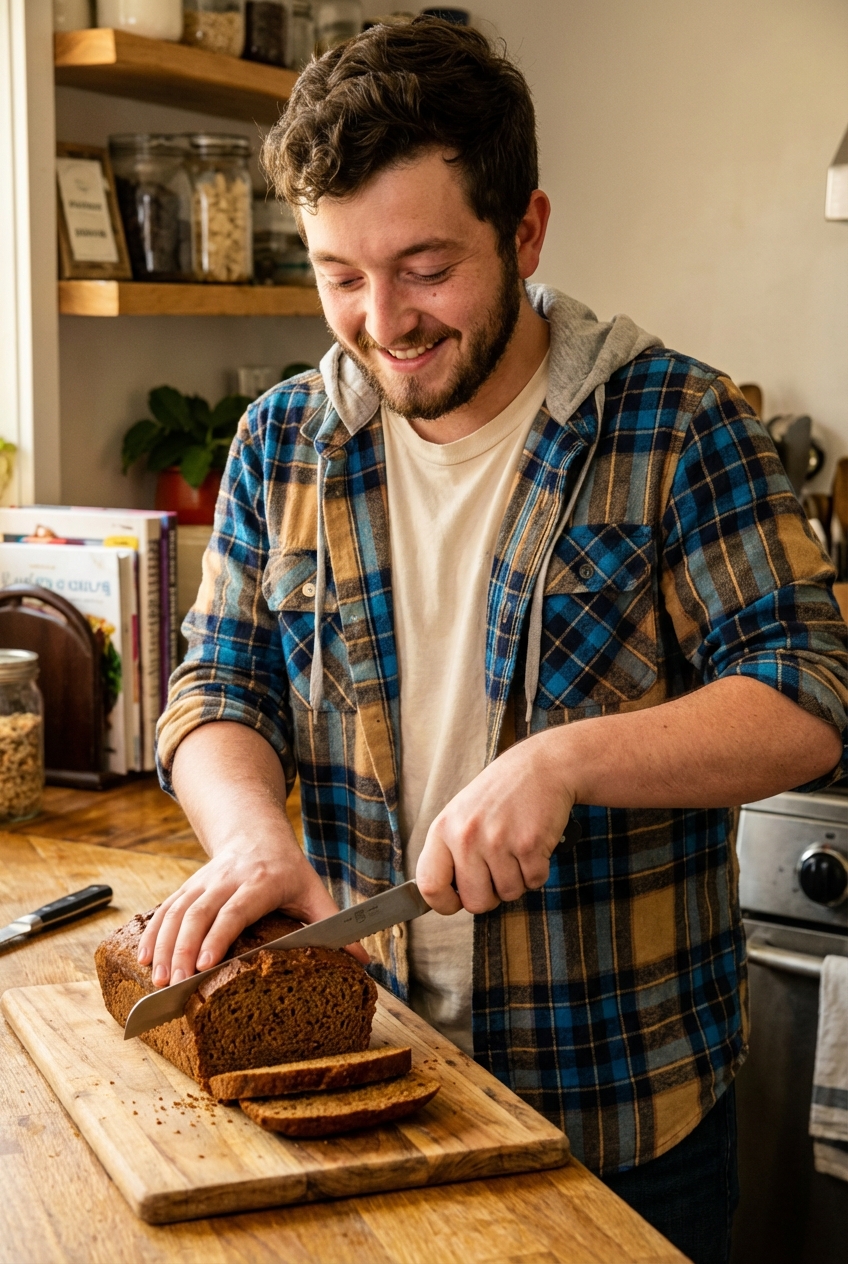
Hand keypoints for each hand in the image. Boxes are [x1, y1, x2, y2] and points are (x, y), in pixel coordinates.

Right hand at [137, 831, 368, 985]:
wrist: (254, 830)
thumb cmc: (288, 868)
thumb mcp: (314, 891)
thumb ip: (335, 925)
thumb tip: (366, 962)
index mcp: (261, 882)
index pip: (235, 910)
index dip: (218, 936)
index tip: (204, 964)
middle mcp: (228, 879)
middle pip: (199, 912)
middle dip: (182, 948)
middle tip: (173, 983)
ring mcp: (204, 881)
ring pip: (177, 910)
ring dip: (163, 944)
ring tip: (157, 979)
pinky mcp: (188, 886)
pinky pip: (165, 908)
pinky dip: (152, 933)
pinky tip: (145, 959)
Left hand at [416, 730, 575, 914]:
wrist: (541, 766)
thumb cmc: (500, 793)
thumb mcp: (462, 814)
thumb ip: (451, 851)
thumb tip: (442, 895)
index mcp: (443, 829)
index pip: (429, 884)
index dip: (443, 903)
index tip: (456, 902)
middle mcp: (466, 836)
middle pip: (474, 902)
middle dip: (490, 895)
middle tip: (498, 871)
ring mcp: (498, 840)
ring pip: (508, 894)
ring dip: (517, 879)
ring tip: (517, 849)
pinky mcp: (529, 844)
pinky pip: (534, 882)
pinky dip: (537, 871)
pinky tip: (533, 845)